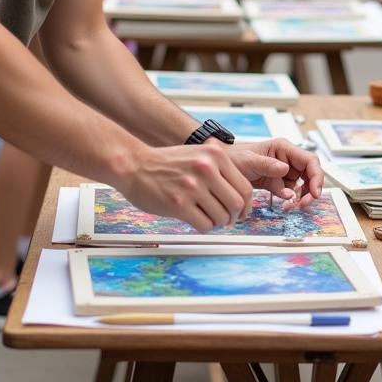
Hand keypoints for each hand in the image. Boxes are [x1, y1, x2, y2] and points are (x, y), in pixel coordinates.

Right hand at [118, 142, 252, 231]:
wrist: (135, 165)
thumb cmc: (167, 163)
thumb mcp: (199, 154)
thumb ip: (219, 169)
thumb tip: (242, 196)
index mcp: (216, 156)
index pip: (245, 187)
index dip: (246, 205)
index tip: (242, 212)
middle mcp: (206, 169)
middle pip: (237, 204)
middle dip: (234, 216)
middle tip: (227, 219)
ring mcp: (193, 187)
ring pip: (222, 217)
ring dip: (218, 223)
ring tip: (208, 218)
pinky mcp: (179, 204)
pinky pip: (205, 225)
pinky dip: (205, 227)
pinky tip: (196, 220)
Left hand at [227, 138, 323, 206]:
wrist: (222, 169)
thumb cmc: (235, 158)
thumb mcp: (249, 160)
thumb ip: (268, 165)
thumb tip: (286, 170)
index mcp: (284, 148)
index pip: (310, 160)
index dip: (316, 176)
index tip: (315, 193)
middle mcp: (288, 159)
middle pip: (311, 174)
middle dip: (311, 190)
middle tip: (302, 205)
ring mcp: (285, 171)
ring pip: (304, 185)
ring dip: (302, 198)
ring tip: (291, 207)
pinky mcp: (280, 183)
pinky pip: (293, 192)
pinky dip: (292, 201)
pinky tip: (286, 206)